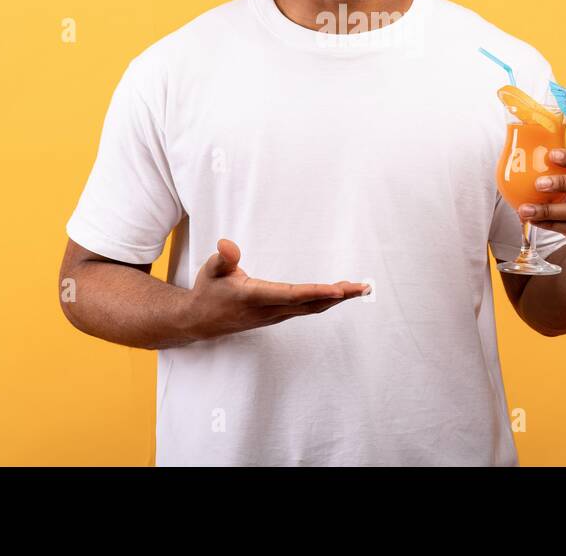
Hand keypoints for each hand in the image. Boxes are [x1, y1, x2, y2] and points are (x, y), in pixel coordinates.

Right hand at [187, 238, 368, 339]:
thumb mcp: (210, 270)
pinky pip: (307, 309)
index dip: (317, 292)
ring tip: (360, 288)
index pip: (292, 294)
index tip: (340, 290)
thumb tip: (228, 245)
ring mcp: (276, 315)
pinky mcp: (278, 315)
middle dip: (339, 296)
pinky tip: (339, 293)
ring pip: (312, 308)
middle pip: (311, 304)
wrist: (201, 321)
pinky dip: (325, 300)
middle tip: (364, 287)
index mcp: (254, 297)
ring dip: (336, 299)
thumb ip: (222, 258)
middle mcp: (269, 310)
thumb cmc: (209, 291)